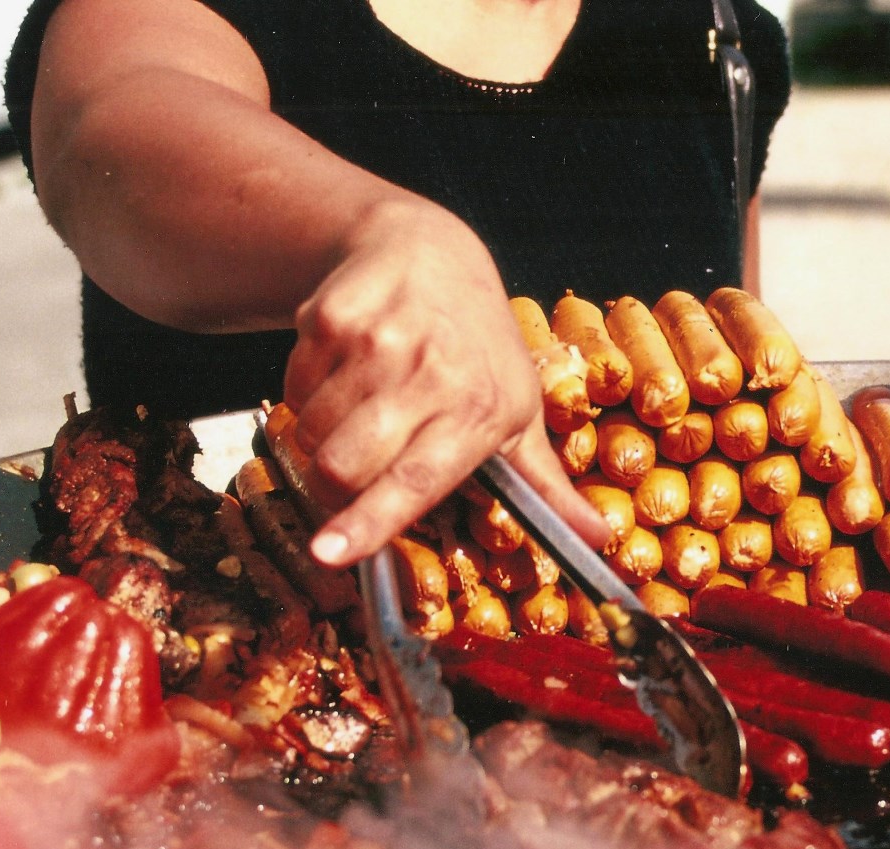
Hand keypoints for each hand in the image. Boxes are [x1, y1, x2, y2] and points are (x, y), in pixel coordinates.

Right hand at [283, 200, 609, 567]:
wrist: (429, 252)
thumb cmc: (482, 349)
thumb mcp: (521, 410)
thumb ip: (548, 485)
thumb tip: (597, 538)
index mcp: (480, 409)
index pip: (414, 480)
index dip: (368, 522)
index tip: (330, 554)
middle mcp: (429, 373)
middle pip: (345, 466)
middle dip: (336, 487)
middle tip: (355, 471)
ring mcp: (375, 340)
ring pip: (310, 431)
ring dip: (319, 439)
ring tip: (358, 413)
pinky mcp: (330, 315)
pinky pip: (292, 387)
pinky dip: (305, 394)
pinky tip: (343, 372)